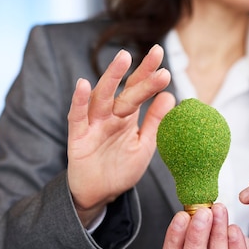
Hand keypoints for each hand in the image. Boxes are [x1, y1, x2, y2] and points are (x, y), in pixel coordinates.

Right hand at [67, 45, 174, 226]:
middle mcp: (110, 116)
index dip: (148, 73)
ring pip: (102, 98)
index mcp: (126, 116)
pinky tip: (83, 85)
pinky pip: (77, 117)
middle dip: (140, 72)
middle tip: (155, 54)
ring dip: (112, 78)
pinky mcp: (78, 138)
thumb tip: (171, 95)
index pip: (138, 89)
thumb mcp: (145, 144)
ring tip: (124, 58)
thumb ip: (156, 121)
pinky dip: (79, 102)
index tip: (161, 56)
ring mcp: (93, 125)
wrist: (100, 195)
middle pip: (125, 90)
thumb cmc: (121, 168)